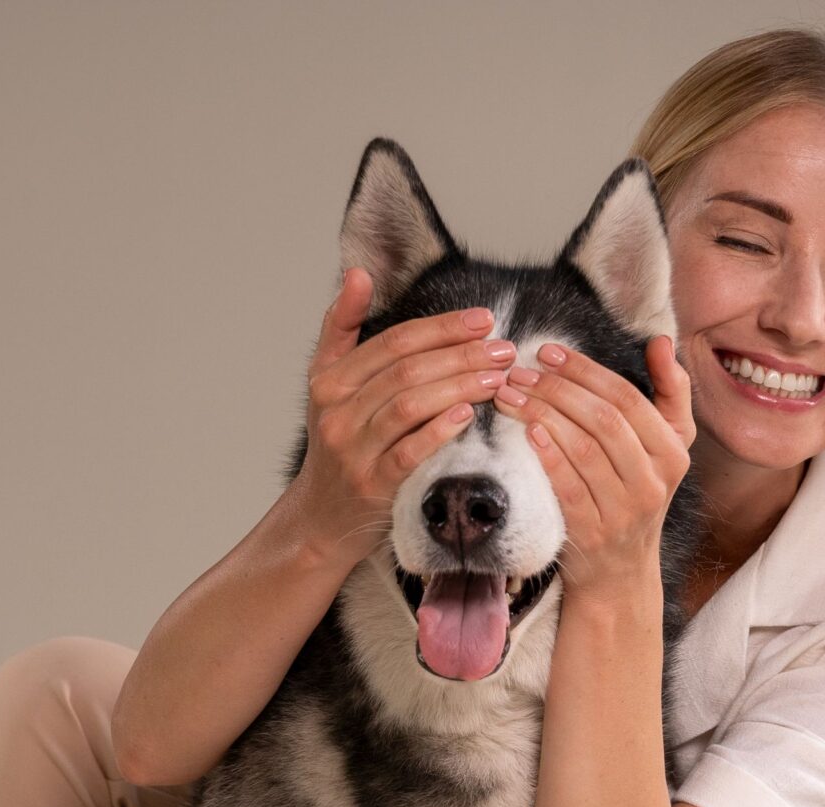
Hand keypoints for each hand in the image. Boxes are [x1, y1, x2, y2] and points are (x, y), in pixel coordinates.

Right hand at [287, 268, 517, 564]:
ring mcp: (352, 450)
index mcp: (330, 380)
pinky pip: (409, 451)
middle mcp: (337, 411)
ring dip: (459, 386)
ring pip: (410, 406)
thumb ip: (343, 326)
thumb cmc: (339, 441)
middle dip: (461, 355)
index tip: (485, 319)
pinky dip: (439, 430)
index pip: (394, 342)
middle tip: (504, 349)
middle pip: (407, 370)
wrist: (321, 515)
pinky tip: (469, 414)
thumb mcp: (329, 382)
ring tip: (498, 378)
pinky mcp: (371, 486)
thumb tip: (358, 272)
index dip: (443, 327)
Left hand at [499, 334, 695, 598]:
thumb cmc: (636, 493)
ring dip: (543, 415)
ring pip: (584, 450)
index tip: (549, 351)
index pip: (627, 399)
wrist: (621, 570)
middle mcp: (654, 481)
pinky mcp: (594, 533)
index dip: (585, 371)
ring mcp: (625, 510)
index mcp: (672, 452)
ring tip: (510, 394)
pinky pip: (569, 487)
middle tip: (520, 370)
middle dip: (557, 389)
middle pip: (604, 420)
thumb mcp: (665, 446)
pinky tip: (526, 432)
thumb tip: (662, 341)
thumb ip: (669, 393)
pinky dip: (549, 456)